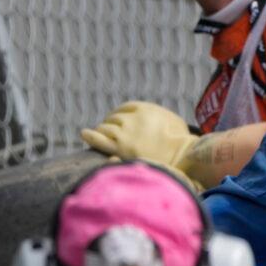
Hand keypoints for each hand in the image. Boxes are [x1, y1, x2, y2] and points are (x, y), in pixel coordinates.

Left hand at [80, 102, 197, 167]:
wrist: (181, 157)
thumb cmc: (181, 142)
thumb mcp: (173, 121)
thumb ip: (160, 117)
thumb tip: (157, 121)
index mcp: (145, 109)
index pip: (125, 108)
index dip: (119, 115)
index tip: (117, 121)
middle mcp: (132, 118)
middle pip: (114, 118)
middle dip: (110, 124)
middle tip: (108, 132)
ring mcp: (125, 133)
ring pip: (105, 128)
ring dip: (102, 132)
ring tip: (99, 137)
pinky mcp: (119, 148)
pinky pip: (99, 139)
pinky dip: (90, 135)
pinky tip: (84, 134)